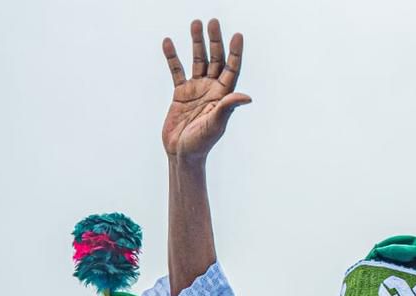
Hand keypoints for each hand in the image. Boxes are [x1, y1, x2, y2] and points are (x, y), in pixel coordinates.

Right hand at [161, 19, 250, 160]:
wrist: (182, 153)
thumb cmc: (202, 142)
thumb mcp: (216, 124)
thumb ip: (228, 107)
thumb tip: (247, 97)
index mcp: (224, 96)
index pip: (232, 69)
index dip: (235, 53)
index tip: (237, 35)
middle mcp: (212, 89)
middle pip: (216, 60)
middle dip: (215, 41)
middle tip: (213, 21)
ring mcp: (196, 90)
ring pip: (198, 61)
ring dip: (196, 43)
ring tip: (195, 23)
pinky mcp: (180, 93)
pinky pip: (176, 71)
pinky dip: (172, 57)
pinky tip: (168, 42)